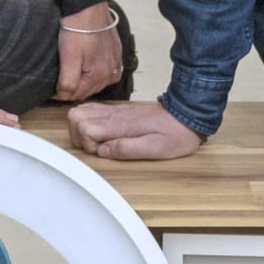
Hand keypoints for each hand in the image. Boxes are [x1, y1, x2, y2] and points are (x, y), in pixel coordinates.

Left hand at [54, 3, 124, 101]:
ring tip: (72, 68)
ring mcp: (116, 62)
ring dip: (84, 79)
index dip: (61, 92)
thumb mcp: (68, 57)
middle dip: (74, 86)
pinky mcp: (116, 53)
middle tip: (60, 75)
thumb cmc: (76, 29)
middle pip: (88, 89)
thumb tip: (63, 96)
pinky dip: (95, 70)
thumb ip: (68, 82)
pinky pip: (105, 70)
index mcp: (100, 76)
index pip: (76, 95)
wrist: (88, 6)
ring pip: (96, 81)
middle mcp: (111, 72)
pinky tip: (86, 62)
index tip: (50, 86)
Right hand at [66, 100, 202, 160]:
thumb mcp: (154, 148)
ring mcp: (115, 111)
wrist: (187, 115)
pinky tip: (103, 135)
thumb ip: (127, 149)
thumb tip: (103, 151)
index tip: (102, 152)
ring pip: (81, 111)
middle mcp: (114, 115)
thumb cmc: (175, 134)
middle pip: (76, 116)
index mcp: (120, 124)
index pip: (84, 127)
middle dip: (79, 136)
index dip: (87, 144)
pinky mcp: (118, 111)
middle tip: (96, 148)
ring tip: (98, 143)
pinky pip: (93, 111)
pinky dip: (90, 123)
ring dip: (82, 129)